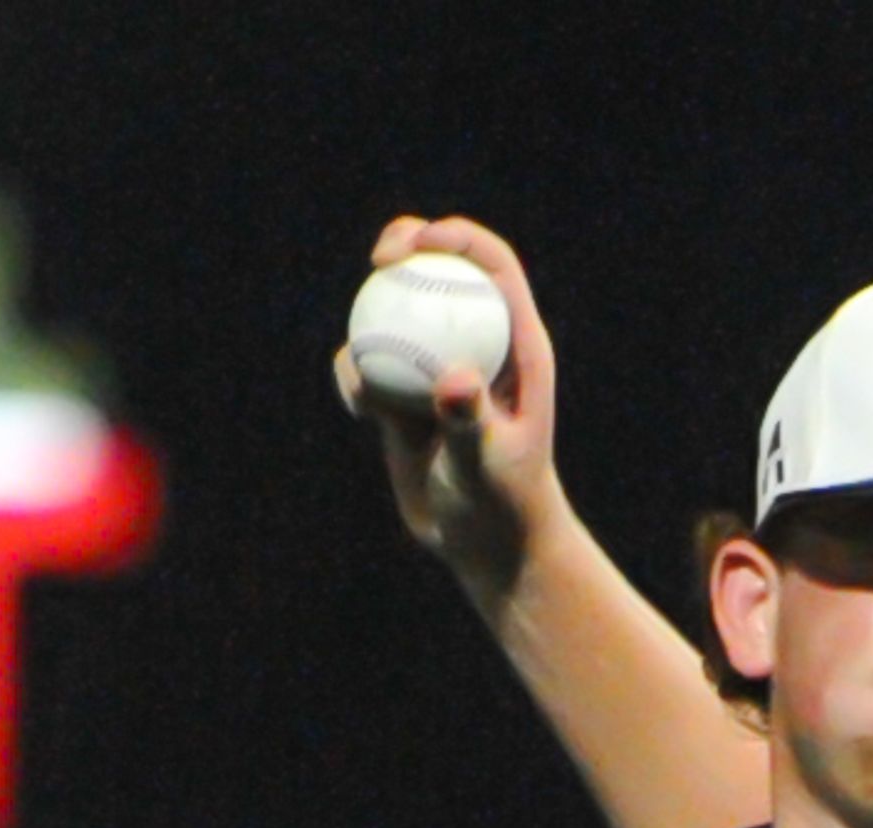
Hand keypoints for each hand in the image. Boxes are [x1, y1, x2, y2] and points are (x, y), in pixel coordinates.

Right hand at [334, 215, 564, 601]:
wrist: (485, 544)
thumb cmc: (503, 507)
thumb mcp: (487, 466)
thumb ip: (469, 421)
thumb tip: (451, 379)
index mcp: (517, 343)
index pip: (491, 266)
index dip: (457, 237)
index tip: (421, 242)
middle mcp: (477, 344)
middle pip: (439, 269)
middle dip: (406, 244)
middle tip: (381, 260)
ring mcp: (436, 365)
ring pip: (394, 313)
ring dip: (369, 325)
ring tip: (372, 384)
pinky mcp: (404, 393)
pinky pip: (366, 364)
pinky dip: (354, 377)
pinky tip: (361, 409)